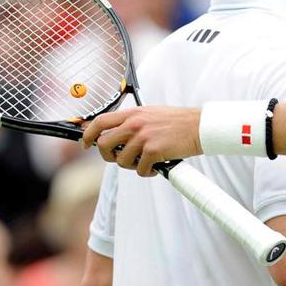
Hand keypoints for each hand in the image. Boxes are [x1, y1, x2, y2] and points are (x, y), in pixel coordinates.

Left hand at [81, 107, 201, 175]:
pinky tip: (157, 166)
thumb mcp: (151, 114)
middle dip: (108, 157)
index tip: (86, 143)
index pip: (100, 122)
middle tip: (119, 159)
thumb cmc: (178, 122)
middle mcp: (135, 124)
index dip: (88, 134)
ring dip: (132, 166)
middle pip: (104, 145)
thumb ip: (132, 121)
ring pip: (122, 161)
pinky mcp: (153, 150)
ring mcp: (143, 137)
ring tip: (146, 161)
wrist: (200, 126)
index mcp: (133, 113)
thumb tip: (114, 134)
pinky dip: (147, 172)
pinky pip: (140, 169)